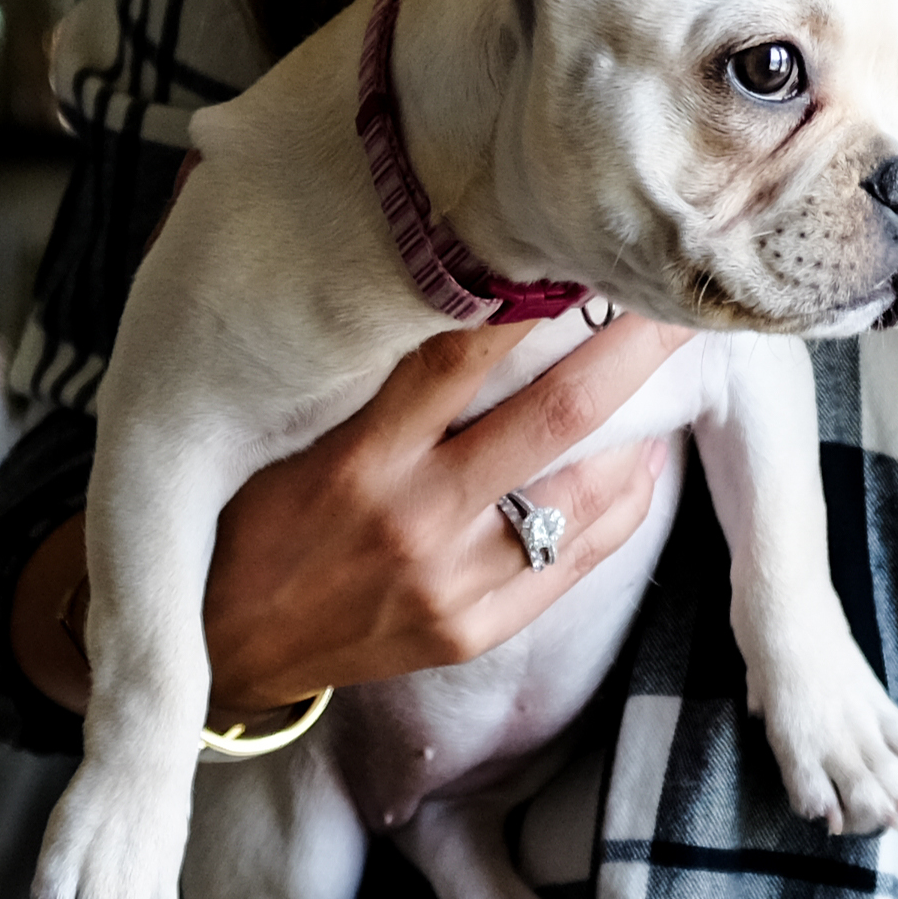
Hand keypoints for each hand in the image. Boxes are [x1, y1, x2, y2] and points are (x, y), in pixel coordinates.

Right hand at [14, 314, 687, 718]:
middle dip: (626, 350)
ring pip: (588, 492)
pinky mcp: (478, 630)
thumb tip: (459, 297)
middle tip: (670, 298)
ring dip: (641, 425)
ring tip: (669, 372)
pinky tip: (645, 459)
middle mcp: (415, 518)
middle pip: (556, 415)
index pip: (460, 355)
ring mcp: (456, 582)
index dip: (530, 297)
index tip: (578, 248)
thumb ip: (367, 380)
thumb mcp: (288, 436)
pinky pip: (580, 558)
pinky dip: (625, 501)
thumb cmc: (255, 521)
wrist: (227, 650)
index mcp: (359, 458)